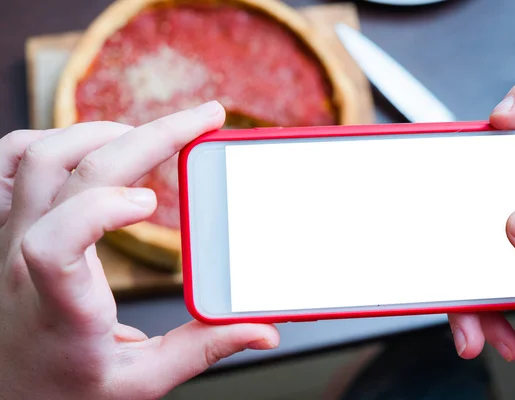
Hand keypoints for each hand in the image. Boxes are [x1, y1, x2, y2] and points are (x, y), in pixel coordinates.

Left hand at [0, 101, 279, 399]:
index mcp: (62, 304)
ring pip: (41, 153)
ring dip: (106, 132)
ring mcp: (8, 235)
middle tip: (204, 119)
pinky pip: (9, 159)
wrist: (6, 389)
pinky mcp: (5, 223)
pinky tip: (93, 144)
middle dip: (150, 135)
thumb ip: (203, 350)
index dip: (103, 209)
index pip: (56, 245)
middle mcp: (23, 259)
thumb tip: (261, 330)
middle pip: (72, 171)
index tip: (155, 203)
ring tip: (154, 134)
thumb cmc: (64, 388)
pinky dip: (54, 136)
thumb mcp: (139, 381)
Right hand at [448, 77, 514, 387]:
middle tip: (456, 219)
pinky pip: (470, 270)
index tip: (502, 117)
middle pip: (500, 166)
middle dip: (468, 191)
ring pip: (473, 226)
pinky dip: (470, 308)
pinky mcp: (507, 264)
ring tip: (478, 314)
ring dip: (461, 273)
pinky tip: (486, 331)